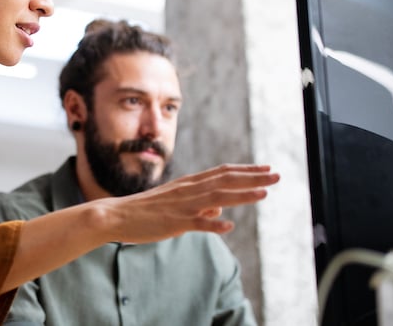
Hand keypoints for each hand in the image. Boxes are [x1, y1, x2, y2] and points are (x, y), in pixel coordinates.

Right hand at [101, 163, 278, 243]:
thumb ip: (199, 204)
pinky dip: (213, 222)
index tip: (266, 168)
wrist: (116, 215)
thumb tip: (221, 207)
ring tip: (264, 194)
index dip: (245, 170)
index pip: (222, 172)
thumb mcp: (175, 203)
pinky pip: (197, 223)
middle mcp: (188, 190)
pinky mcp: (174, 222)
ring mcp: (182, 206)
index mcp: (189, 184)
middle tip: (277, 175)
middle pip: (226, 180)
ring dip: (242, 195)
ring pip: (217, 197)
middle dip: (253, 178)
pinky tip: (229, 225)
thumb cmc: (146, 210)